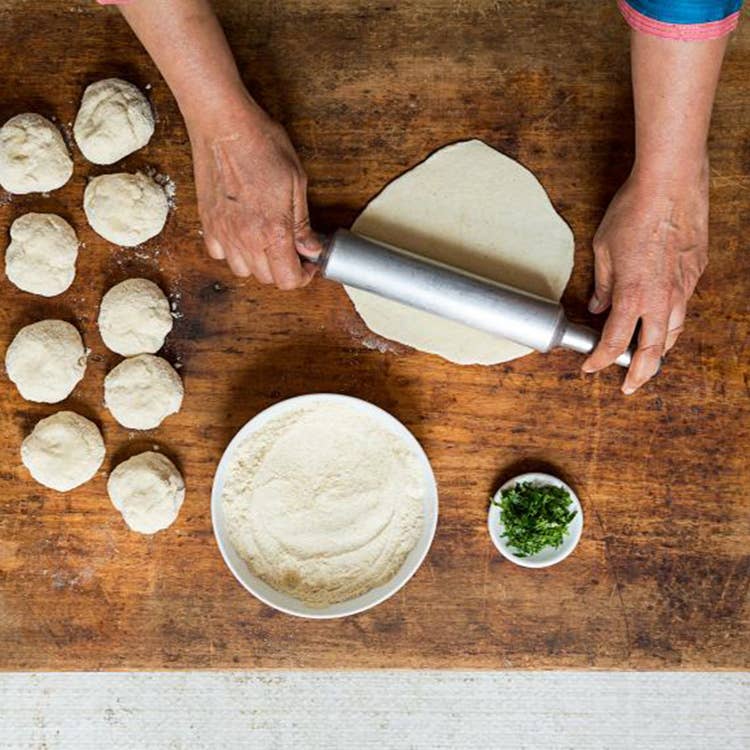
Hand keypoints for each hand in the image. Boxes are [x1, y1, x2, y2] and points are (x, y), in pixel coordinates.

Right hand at [187, 93, 319, 287]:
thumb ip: (302, 223)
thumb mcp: (296, 182)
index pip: (288, 279)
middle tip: (291, 248)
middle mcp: (246, 238)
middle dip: (283, 268)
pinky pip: (219, 254)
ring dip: (258, 263)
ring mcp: (224, 232)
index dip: (303, 277)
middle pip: (267, 278)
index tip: (308, 264)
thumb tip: (311, 248)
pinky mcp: (207, 223)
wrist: (222, 124)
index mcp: (273, 231)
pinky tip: (242, 234)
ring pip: (243, 270)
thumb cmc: (261, 144)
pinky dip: (232, 251)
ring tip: (267, 241)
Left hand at [582, 166, 708, 393]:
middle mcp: (661, 299)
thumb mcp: (603, 250)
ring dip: (659, 352)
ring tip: (647, 362)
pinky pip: (683, 309)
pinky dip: (671, 324)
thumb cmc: (633, 212)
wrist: (670, 184)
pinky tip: (662, 324)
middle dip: (638, 374)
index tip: (590, 367)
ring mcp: (682, 288)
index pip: (613, 343)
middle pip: (651, 352)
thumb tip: (598, 306)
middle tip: (628, 386)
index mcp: (632, 296)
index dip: (600, 361)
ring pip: (673, 333)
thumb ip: (602, 284)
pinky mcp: (695, 274)